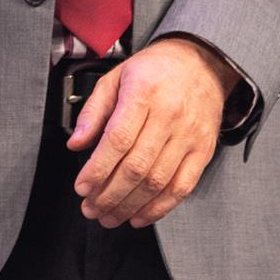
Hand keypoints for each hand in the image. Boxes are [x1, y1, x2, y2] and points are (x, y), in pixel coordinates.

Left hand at [66, 37, 231, 228]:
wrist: (201, 63)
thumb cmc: (155, 70)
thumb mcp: (116, 77)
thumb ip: (93, 111)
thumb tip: (75, 143)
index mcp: (144, 93)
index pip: (118, 139)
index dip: (98, 169)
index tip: (82, 188)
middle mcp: (169, 115)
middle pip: (136, 167)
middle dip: (109, 195)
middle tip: (91, 208)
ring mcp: (189, 135)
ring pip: (157, 182)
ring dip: (130, 206)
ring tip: (109, 216)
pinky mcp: (204, 150)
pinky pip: (182, 187)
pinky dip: (159, 207)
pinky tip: (139, 216)